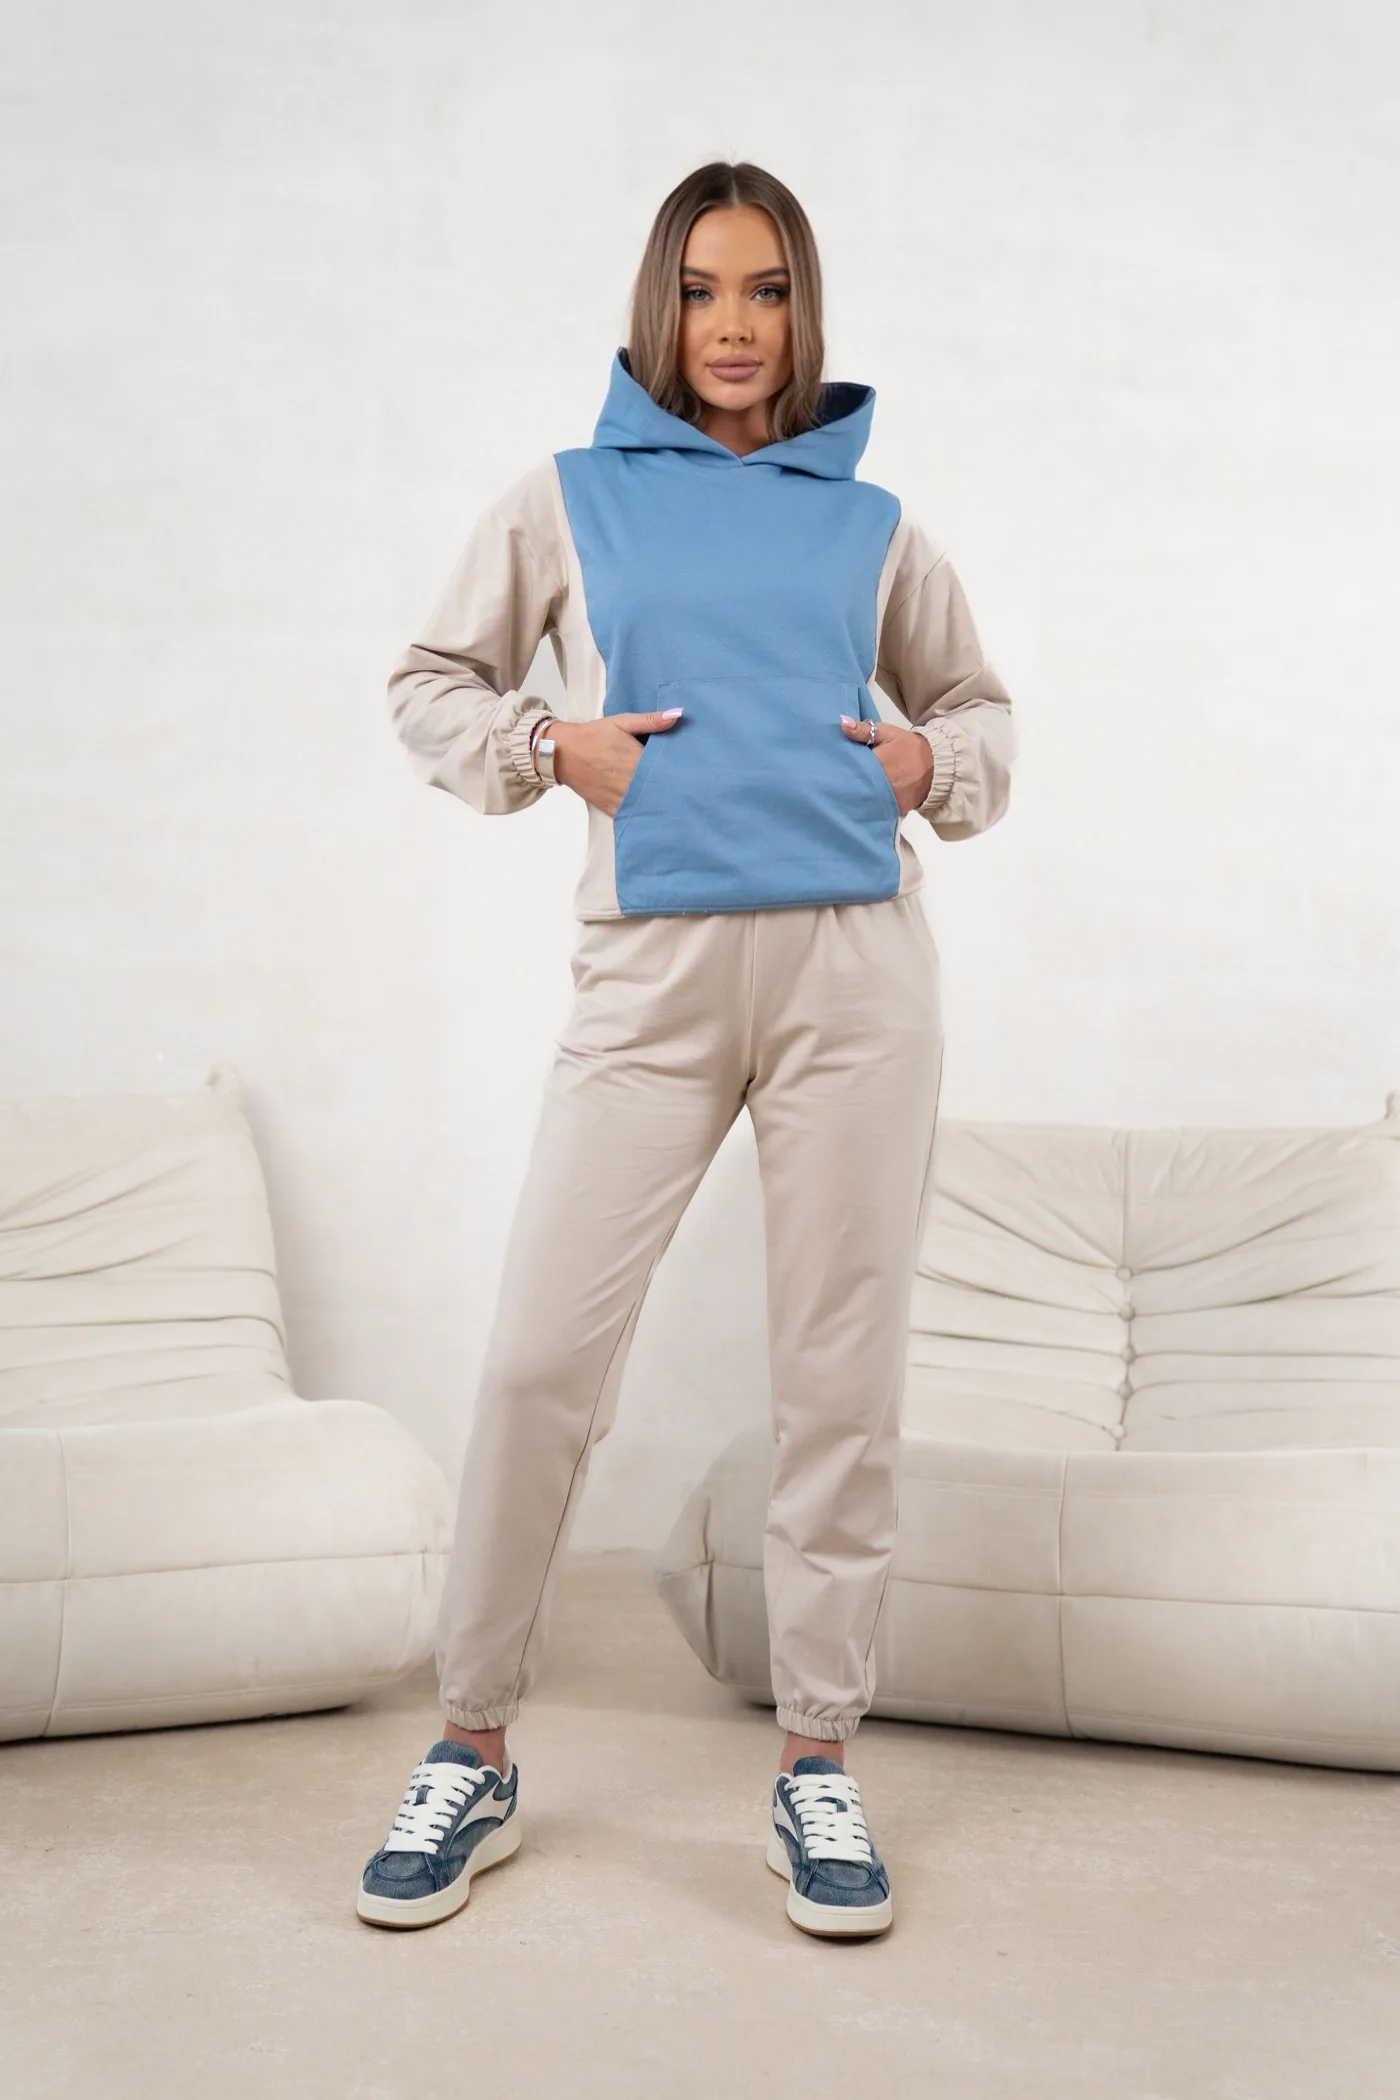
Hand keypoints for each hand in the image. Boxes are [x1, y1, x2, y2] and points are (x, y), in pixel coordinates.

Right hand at [543, 708, 683, 814]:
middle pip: (661, 790)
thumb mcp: (621, 722)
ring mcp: (620, 797)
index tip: (692, 773)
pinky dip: (643, 814)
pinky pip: (632, 815)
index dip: (681, 772)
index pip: (667, 770)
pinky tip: (654, 813)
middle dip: (674, 789)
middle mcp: (630, 782)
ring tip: (677, 804)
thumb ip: (650, 720)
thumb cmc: (593, 735)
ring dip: (660, 804)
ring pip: (648, 805)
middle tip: (689, 790)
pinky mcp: (611, 807)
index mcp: (636, 760)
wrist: (561, 752)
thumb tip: (677, 714)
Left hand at [839, 714, 933, 815]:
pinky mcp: (895, 809)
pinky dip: (870, 806)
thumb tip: (842, 722)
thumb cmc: (909, 747)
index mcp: (876, 764)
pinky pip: (877, 809)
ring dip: (857, 795)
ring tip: (848, 791)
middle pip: (854, 786)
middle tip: (836, 780)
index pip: (849, 768)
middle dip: (846, 783)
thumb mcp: (887, 733)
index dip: (840, 767)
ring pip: (864, 800)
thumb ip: (864, 730)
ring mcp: (888, 799)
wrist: (937, 765)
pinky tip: (863, 801)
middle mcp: (880, 785)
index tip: (833, 766)